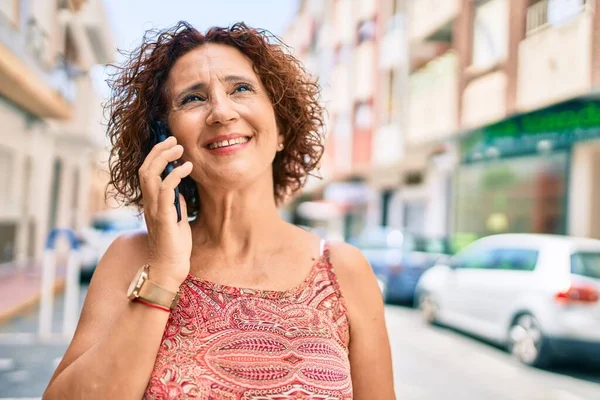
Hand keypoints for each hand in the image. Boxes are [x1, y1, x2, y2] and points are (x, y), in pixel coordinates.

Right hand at [138, 135, 192, 289]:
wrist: (170, 267)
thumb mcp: (176, 217)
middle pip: (145, 169)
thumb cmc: (174, 244)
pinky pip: (164, 191)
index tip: (171, 144)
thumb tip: (179, 188)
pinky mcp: (163, 217)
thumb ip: (174, 202)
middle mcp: (149, 203)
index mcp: (151, 202)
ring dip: (165, 158)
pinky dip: (174, 176)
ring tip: (180, 149)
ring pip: (150, 176)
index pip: (147, 172)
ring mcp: (154, 210)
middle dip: (158, 151)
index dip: (156, 155)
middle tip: (174, 140)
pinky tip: (187, 168)